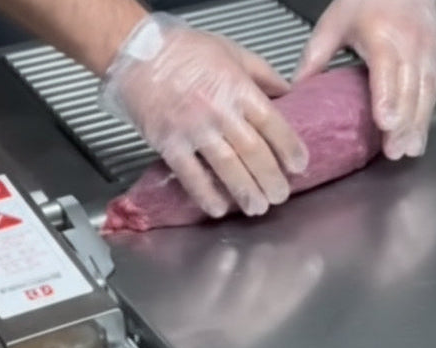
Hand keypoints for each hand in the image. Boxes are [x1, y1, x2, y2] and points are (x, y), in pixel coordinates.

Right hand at [99, 13, 308, 217]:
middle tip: (280, 195)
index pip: (272, 124)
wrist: (135, 52)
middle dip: (271, 179)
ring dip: (246, 192)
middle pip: (254, 152)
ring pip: (227, 168)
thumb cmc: (183, 50)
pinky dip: (206, 195)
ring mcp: (193, 129)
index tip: (299, 165)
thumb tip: (287, 93)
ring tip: (258, 207)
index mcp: (238, 88)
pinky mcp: (169, 143)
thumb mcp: (232, 52)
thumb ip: (262, 74)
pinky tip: (219, 208)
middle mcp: (219, 111)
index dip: (290, 148)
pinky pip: (191, 175)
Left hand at [294, 0, 435, 159]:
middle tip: (394, 151)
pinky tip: (419, 135)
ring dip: (419, 124)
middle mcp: (410, 43)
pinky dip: (427, 115)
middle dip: (403, 123)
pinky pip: (435, 90)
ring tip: (409, 149)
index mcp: (382, 34)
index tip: (384, 123)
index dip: (388, 97)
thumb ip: (316, 56)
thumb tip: (297, 91)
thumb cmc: (367, 0)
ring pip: (427, 92)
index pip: (388, 69)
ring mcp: (428, 51)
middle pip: (410, 88)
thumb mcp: (334, 22)